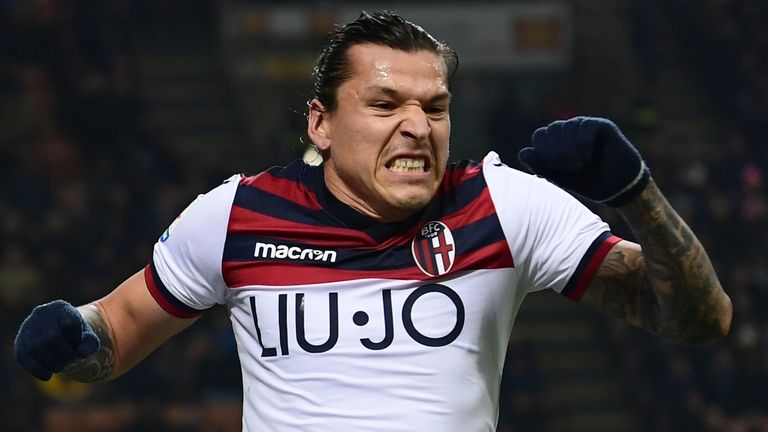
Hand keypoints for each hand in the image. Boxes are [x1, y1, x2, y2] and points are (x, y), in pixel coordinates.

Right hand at [14, 300, 99, 379]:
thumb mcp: (89, 338)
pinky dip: (36, 369)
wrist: (62, 335)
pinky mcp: (19, 342)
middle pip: (50, 337)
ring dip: (50, 362)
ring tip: (61, 367)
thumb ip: (90, 344)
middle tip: (70, 361)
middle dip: (63, 354)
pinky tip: (47, 376)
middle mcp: (40, 313)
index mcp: (60, 307)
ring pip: (35, 347)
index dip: (75, 340)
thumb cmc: (78, 336)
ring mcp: (27, 327)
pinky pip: (23, 357)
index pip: (69, 324)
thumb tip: (81, 354)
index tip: (78, 344)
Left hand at [518, 116, 650, 206]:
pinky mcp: (602, 126)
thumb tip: (523, 153)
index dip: (544, 152)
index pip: (540, 136)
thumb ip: (541, 166)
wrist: (617, 187)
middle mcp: (570, 130)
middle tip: (570, 168)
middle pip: (550, 130)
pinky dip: (583, 143)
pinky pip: (585, 126)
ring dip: (570, 150)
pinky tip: (588, 156)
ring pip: (566, 127)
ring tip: (580, 165)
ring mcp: (585, 126)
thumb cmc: (589, 182)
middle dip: (556, 153)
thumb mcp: (560, 177)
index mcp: (557, 141)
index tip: (556, 169)